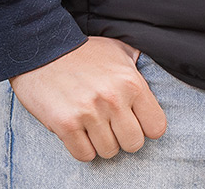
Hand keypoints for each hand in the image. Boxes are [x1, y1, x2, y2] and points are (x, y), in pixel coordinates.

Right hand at [9, 35, 167, 162]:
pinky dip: (83, 148)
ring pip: (109, 152)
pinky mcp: (65, 125)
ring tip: (94, 127)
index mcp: (132, 83)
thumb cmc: (85, 52)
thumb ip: (139, 67)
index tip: (136, 122)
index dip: (147, 128)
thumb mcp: (120, 51)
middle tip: (113, 126)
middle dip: (124, 138)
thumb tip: (161, 75)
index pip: (156, 127)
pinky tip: (79, 133)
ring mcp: (89, 113)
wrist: (43, 49)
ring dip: (102, 143)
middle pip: (133, 144)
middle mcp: (113, 99)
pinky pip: (84, 155)